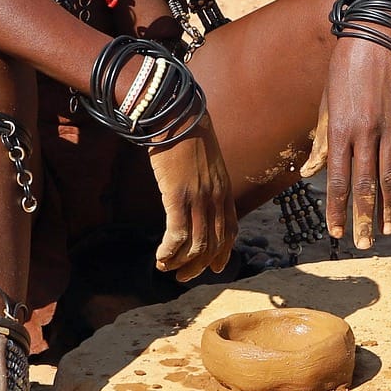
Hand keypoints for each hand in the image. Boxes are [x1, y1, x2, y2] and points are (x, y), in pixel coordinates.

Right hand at [146, 113, 236, 281]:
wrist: (176, 114)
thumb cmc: (184, 132)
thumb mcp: (203, 159)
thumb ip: (203, 178)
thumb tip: (192, 189)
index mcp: (223, 189)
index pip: (230, 230)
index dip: (223, 252)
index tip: (214, 267)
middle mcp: (215, 197)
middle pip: (214, 243)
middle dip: (199, 266)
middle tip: (182, 277)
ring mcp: (198, 198)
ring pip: (197, 245)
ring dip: (181, 263)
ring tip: (166, 268)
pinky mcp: (178, 196)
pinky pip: (179, 235)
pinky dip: (170, 251)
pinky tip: (160, 257)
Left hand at [300, 38, 390, 249]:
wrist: (376, 35)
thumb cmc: (343, 69)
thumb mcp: (325, 104)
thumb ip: (320, 142)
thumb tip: (308, 173)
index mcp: (340, 130)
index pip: (336, 179)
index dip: (336, 208)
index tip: (336, 232)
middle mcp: (365, 132)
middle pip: (365, 184)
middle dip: (364, 217)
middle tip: (365, 244)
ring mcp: (390, 127)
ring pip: (390, 175)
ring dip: (389, 207)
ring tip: (386, 230)